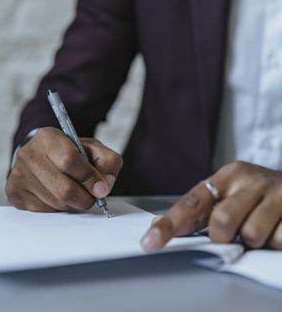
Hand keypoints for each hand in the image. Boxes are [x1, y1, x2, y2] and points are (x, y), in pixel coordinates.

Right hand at [6, 127, 122, 211]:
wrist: (43, 154)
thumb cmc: (71, 152)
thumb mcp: (94, 149)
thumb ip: (108, 163)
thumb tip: (103, 188)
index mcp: (48, 138)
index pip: (70, 161)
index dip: (89, 178)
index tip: (101, 188)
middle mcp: (28, 154)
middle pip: (64, 189)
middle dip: (85, 198)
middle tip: (92, 197)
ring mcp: (18, 174)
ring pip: (56, 203)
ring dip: (72, 203)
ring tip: (75, 191)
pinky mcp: (14, 192)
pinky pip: (44, 211)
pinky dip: (58, 208)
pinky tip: (58, 194)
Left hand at [141, 161, 281, 250]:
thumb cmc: (255, 194)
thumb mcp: (228, 193)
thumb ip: (199, 210)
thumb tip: (158, 228)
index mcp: (226, 176)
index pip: (191, 202)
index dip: (169, 224)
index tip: (151, 242)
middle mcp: (248, 180)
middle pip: (221, 221)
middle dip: (222, 237)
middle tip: (232, 233)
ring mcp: (275, 193)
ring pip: (251, 234)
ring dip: (252, 241)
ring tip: (258, 227)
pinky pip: (278, 240)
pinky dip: (275, 242)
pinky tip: (277, 227)